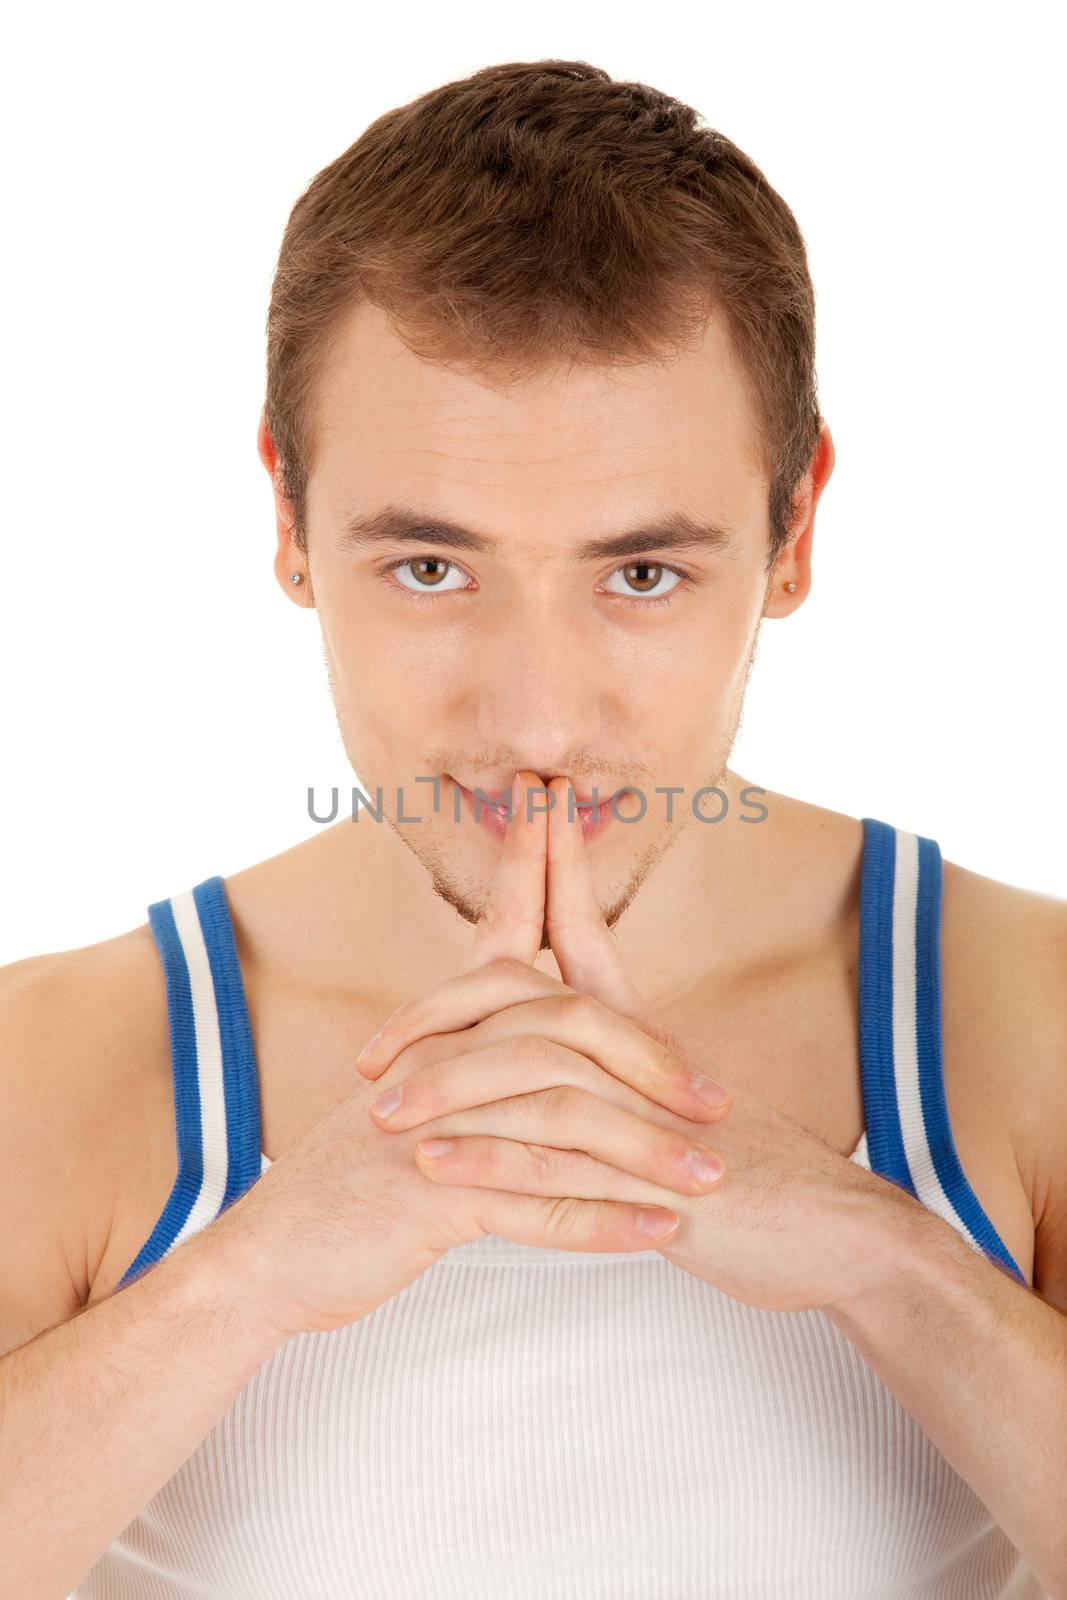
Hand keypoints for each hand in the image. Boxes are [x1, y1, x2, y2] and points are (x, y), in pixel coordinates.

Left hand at [357, 771, 901, 1313]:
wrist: (841, 1234)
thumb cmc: (760, 1168)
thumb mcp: (688, 1099)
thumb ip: (633, 1061)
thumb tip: (581, 1031)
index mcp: (648, 1033)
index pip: (588, 930)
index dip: (552, 866)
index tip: (530, 802)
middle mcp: (645, 1060)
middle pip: (532, 997)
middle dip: (447, 1004)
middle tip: (372, 1048)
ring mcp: (652, 1118)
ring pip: (533, 1076)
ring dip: (449, 1092)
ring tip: (380, 1115)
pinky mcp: (657, 1184)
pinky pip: (558, 1164)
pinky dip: (489, 1161)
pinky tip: (433, 1170)